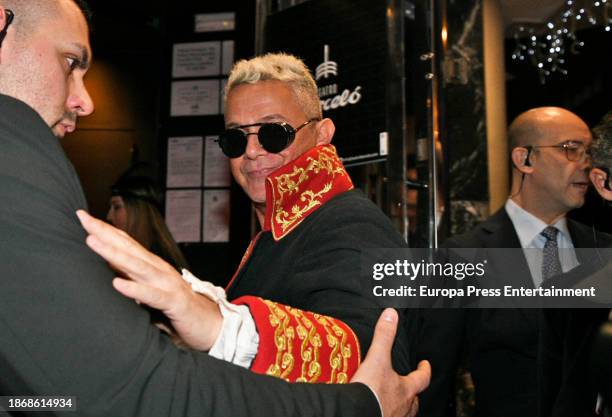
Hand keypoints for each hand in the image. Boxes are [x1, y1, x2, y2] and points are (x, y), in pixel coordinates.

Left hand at [76, 210, 222, 349]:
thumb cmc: (179, 311)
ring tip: (92, 242)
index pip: (127, 244)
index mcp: (153, 267)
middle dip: (104, 233)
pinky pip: (152, 296)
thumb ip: (135, 282)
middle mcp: (160, 271)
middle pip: (129, 248)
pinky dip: (134, 289)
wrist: (213, 326)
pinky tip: (117, 283)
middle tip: (83, 218)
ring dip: (114, 254)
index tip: (83, 217)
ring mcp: (168, 285)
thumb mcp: (152, 294)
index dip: (106, 230)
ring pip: (137, 266)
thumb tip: (109, 275)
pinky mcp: (175, 303)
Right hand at [352, 309, 430, 416]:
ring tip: (395, 402)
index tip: (425, 364)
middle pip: (414, 400)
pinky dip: (387, 414)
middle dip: (413, 394)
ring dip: (401, 407)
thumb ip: (384, 336)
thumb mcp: (376, 358)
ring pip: (404, 413)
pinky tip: (380, 411)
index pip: (422, 378)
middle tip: (411, 388)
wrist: (357, 414)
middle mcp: (404, 407)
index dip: (424, 370)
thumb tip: (391, 314)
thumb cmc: (371, 390)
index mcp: (406, 389)